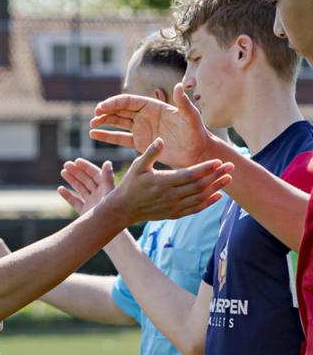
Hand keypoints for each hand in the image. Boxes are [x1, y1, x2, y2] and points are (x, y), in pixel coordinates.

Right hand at [58, 159, 114, 214]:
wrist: (109, 234)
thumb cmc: (114, 213)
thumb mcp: (111, 193)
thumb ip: (108, 179)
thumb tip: (107, 162)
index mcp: (106, 188)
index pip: (95, 174)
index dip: (86, 167)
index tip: (76, 161)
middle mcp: (99, 194)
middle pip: (86, 179)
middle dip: (77, 172)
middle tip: (66, 164)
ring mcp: (91, 203)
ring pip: (80, 188)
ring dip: (72, 180)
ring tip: (63, 172)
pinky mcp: (85, 212)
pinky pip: (75, 202)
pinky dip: (68, 196)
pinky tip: (60, 189)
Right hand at [90, 83, 209, 167]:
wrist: (196, 152)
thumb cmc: (196, 133)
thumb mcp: (191, 117)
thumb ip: (183, 103)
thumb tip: (179, 85)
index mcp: (153, 106)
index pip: (129, 101)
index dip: (115, 103)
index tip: (102, 107)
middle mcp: (145, 116)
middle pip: (120, 111)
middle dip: (106, 112)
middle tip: (95, 116)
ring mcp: (141, 129)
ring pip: (118, 123)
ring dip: (104, 123)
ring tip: (92, 126)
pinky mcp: (140, 143)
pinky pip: (120, 138)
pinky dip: (108, 136)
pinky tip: (94, 134)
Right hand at [106, 138, 233, 223]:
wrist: (124, 209)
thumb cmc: (130, 185)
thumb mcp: (137, 166)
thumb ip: (150, 153)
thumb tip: (161, 139)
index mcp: (163, 182)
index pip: (190, 175)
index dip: (206, 168)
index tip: (219, 161)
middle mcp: (171, 196)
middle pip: (199, 186)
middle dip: (216, 176)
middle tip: (231, 166)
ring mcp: (173, 207)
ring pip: (200, 198)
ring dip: (216, 188)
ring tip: (229, 179)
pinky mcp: (174, 214)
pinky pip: (195, 209)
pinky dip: (208, 203)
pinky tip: (218, 196)